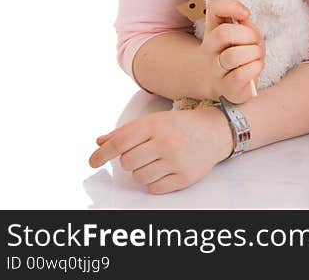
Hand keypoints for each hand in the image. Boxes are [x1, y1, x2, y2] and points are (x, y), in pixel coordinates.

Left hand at [88, 108, 231, 193]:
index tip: (93, 161)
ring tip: (156, 160)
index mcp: (155, 125)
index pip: (120, 142)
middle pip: (127, 163)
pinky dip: (154, 181)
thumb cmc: (181, 126)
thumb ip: (126, 132)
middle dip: (130, 161)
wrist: (215, 131)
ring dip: (142, 171)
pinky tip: (164, 169)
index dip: (102, 154)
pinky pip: (154, 188)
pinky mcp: (184, 177)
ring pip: (139, 177)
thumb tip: (100, 143)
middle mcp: (166, 142)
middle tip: (144, 153)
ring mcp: (176, 160)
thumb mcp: (154, 121)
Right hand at [200, 0, 263, 102]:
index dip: (230, 6)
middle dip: (248, 35)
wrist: (230, 85)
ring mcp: (215, 70)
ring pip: (232, 56)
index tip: (246, 14)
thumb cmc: (242, 54)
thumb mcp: (245, 34)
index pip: (214, 8)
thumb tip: (244, 18)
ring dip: (253, 53)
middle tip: (256, 42)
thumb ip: (244, 25)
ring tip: (256, 57)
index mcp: (214, 30)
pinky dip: (254, 69)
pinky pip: (240, 75)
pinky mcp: (226, 88)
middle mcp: (209, 49)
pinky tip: (255, 68)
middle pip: (223, 34)